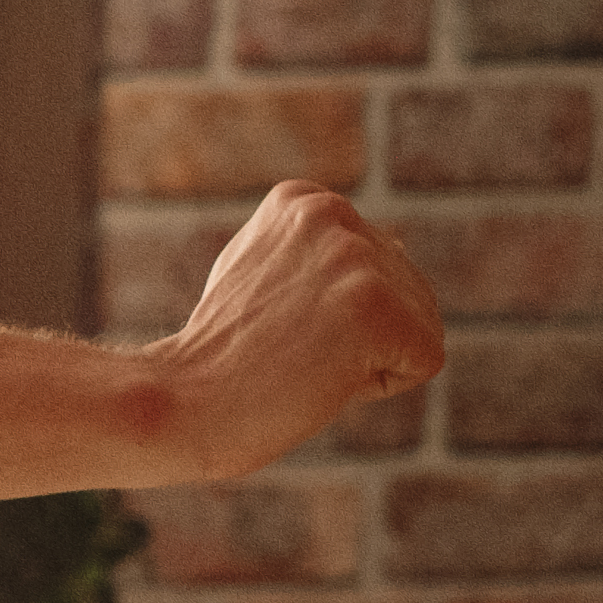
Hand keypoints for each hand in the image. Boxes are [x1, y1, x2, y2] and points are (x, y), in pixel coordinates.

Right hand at [151, 182, 445, 477]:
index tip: (270, 323)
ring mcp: (356, 258)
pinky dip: (377, 386)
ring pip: (420, 327)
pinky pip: (423, 362)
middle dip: (357, 336)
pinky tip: (320, 375)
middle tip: (284, 347)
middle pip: (407, 294)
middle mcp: (333, 213)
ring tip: (300, 359)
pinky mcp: (378, 306)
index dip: (332, 314)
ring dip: (366, 359)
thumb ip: (315, 252)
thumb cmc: (215, 357)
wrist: (179, 402)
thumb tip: (394, 248)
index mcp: (303, 200)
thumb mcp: (258, 273)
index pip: (376, 268)